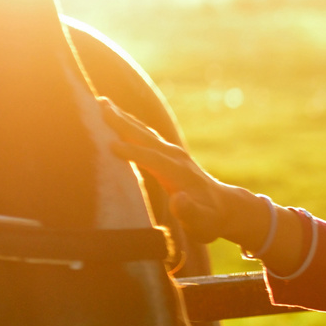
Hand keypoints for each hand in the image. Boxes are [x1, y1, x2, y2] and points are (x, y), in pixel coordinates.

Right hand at [99, 98, 266, 247]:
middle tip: (100, 106)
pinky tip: (116, 117)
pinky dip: (130, 125)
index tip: (111, 146)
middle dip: (124, 123)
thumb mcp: (203, 222)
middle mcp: (176, 158)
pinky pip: (146, 135)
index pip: (154, 160)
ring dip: (124, 118)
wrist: (224, 206)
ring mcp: (173, 152)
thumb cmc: (209, 218)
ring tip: (103, 103)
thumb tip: (178, 200)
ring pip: (145, 132)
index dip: (134, 153)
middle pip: (147, 138)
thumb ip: (190, 212)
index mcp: (181, 173)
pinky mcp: (168, 152)